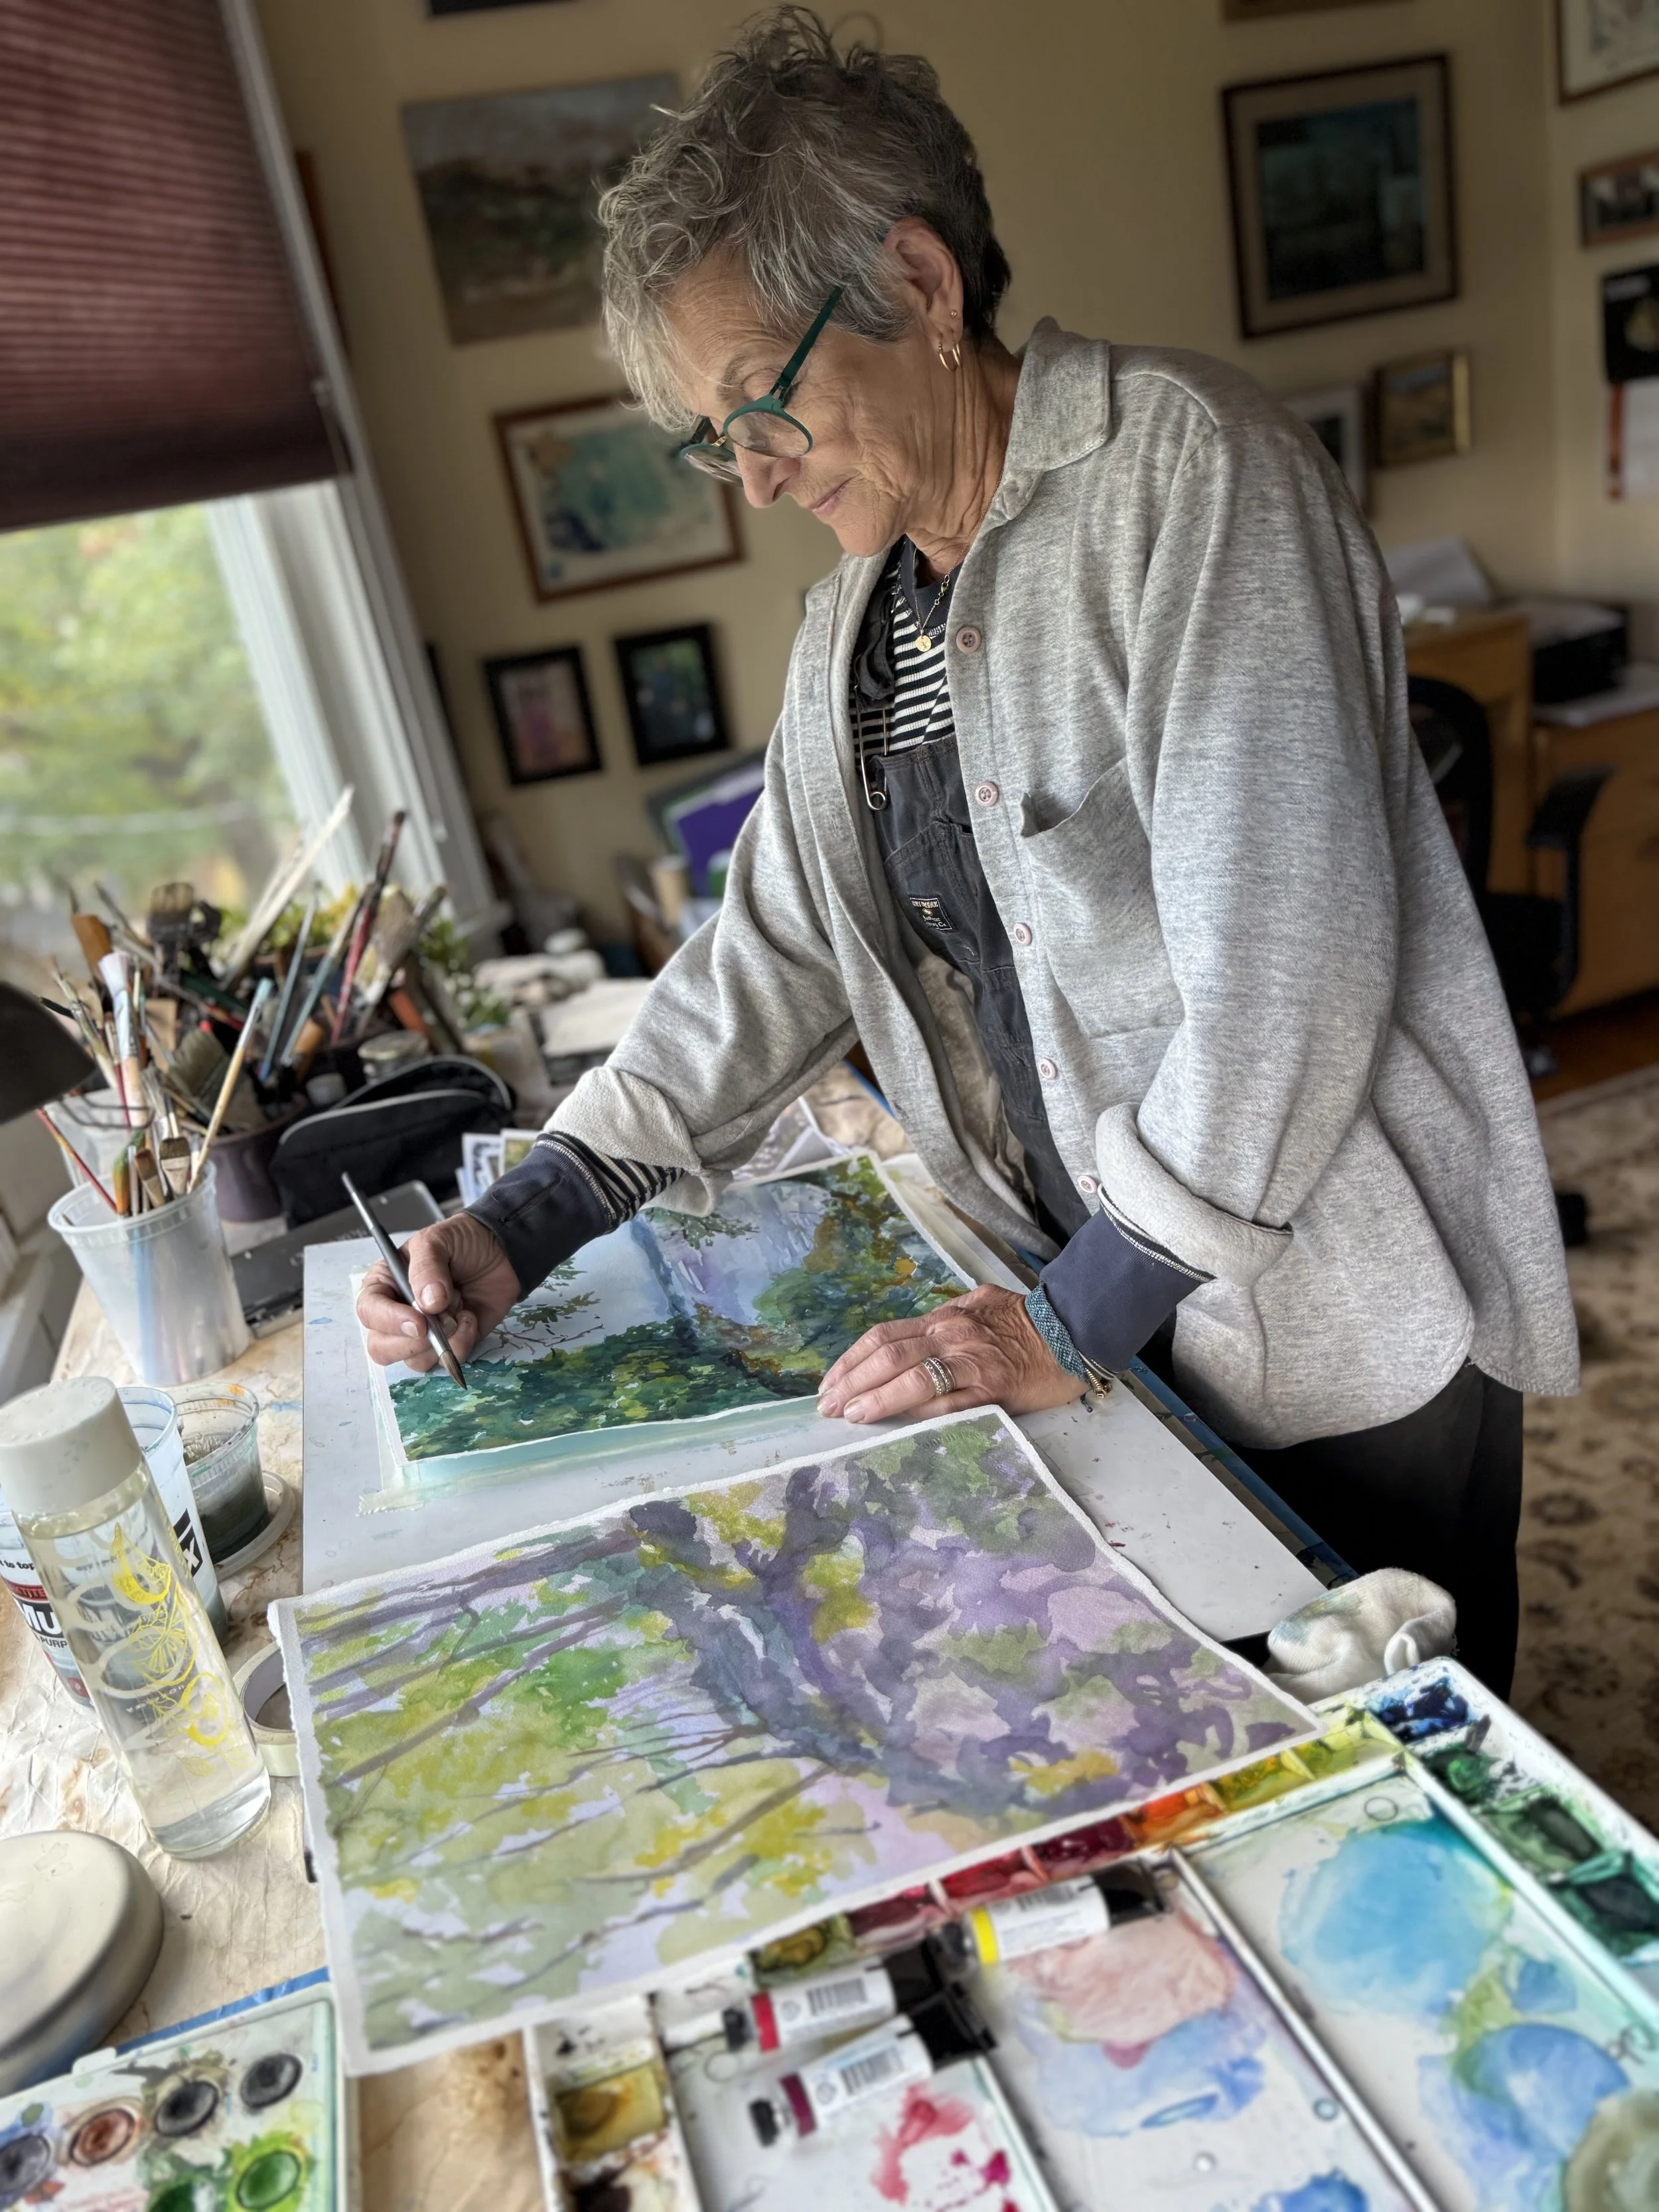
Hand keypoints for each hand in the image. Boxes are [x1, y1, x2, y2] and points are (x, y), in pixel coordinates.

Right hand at [356, 1215, 520, 1369]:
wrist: (499, 1252)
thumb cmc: (460, 1242)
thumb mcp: (437, 1240)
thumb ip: (427, 1267)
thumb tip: (427, 1304)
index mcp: (385, 1286)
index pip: (369, 1311)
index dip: (389, 1321)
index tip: (418, 1322)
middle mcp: (397, 1314)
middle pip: (382, 1348)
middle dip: (412, 1342)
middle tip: (441, 1323)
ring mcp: (422, 1334)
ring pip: (414, 1361)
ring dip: (441, 1341)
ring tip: (459, 1308)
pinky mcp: (447, 1345)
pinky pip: (445, 1361)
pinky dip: (461, 1343)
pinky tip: (470, 1318)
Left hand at [817, 1285, 1085, 1424]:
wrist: (1074, 1329)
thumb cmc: (1026, 1321)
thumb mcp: (979, 1306)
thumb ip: (945, 1320)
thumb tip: (913, 1336)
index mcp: (944, 1318)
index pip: (884, 1336)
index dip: (851, 1359)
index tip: (830, 1382)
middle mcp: (951, 1336)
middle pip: (888, 1355)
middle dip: (851, 1381)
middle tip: (827, 1405)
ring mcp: (972, 1362)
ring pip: (912, 1377)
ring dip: (875, 1398)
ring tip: (851, 1416)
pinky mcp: (993, 1389)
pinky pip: (949, 1403)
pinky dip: (918, 1414)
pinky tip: (896, 1425)